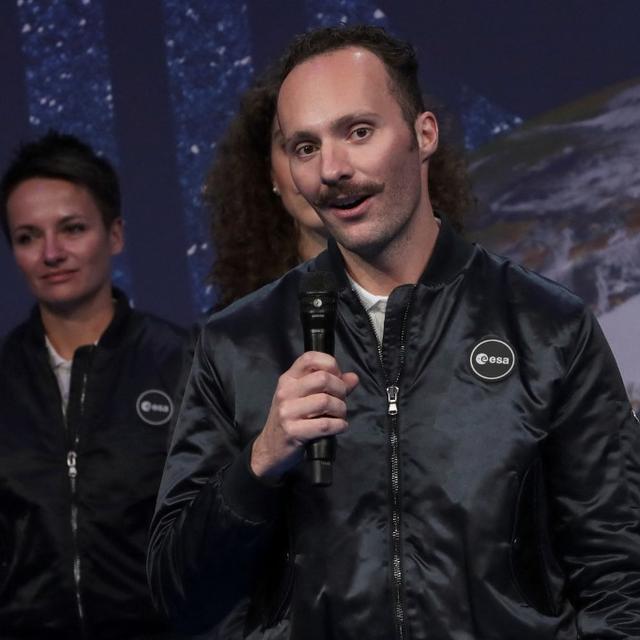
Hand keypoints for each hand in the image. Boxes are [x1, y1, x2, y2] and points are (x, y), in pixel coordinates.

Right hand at [250, 351, 358, 478]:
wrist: (270, 448)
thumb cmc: (291, 420)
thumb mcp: (306, 398)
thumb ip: (331, 386)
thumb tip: (353, 377)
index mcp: (288, 379)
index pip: (310, 358)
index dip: (330, 364)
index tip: (337, 377)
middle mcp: (286, 392)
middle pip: (323, 378)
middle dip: (340, 390)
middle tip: (341, 401)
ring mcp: (287, 411)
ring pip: (326, 401)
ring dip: (341, 410)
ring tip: (339, 416)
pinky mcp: (292, 431)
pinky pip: (325, 424)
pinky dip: (339, 425)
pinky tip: (339, 427)